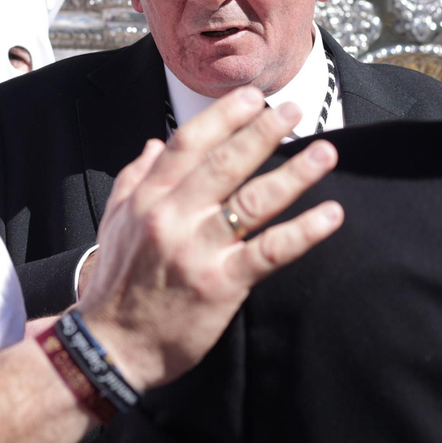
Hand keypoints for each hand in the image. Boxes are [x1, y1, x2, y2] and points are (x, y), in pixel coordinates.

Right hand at [77, 88, 342, 390]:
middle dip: (264, 132)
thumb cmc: (115, 283)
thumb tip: (153, 143)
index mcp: (149, 198)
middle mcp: (174, 217)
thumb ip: (134, 178)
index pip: (189, 144)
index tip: (252, 97)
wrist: (110, 345)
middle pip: (226, 164)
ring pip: (253, 202)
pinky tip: (330, 215)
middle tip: (295, 110)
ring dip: (294, 174)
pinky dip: (303, 231)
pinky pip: (270, 251)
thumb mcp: (114, 222)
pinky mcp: (222, 283)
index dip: (224, 116)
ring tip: (325, 154)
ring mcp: (200, 250)